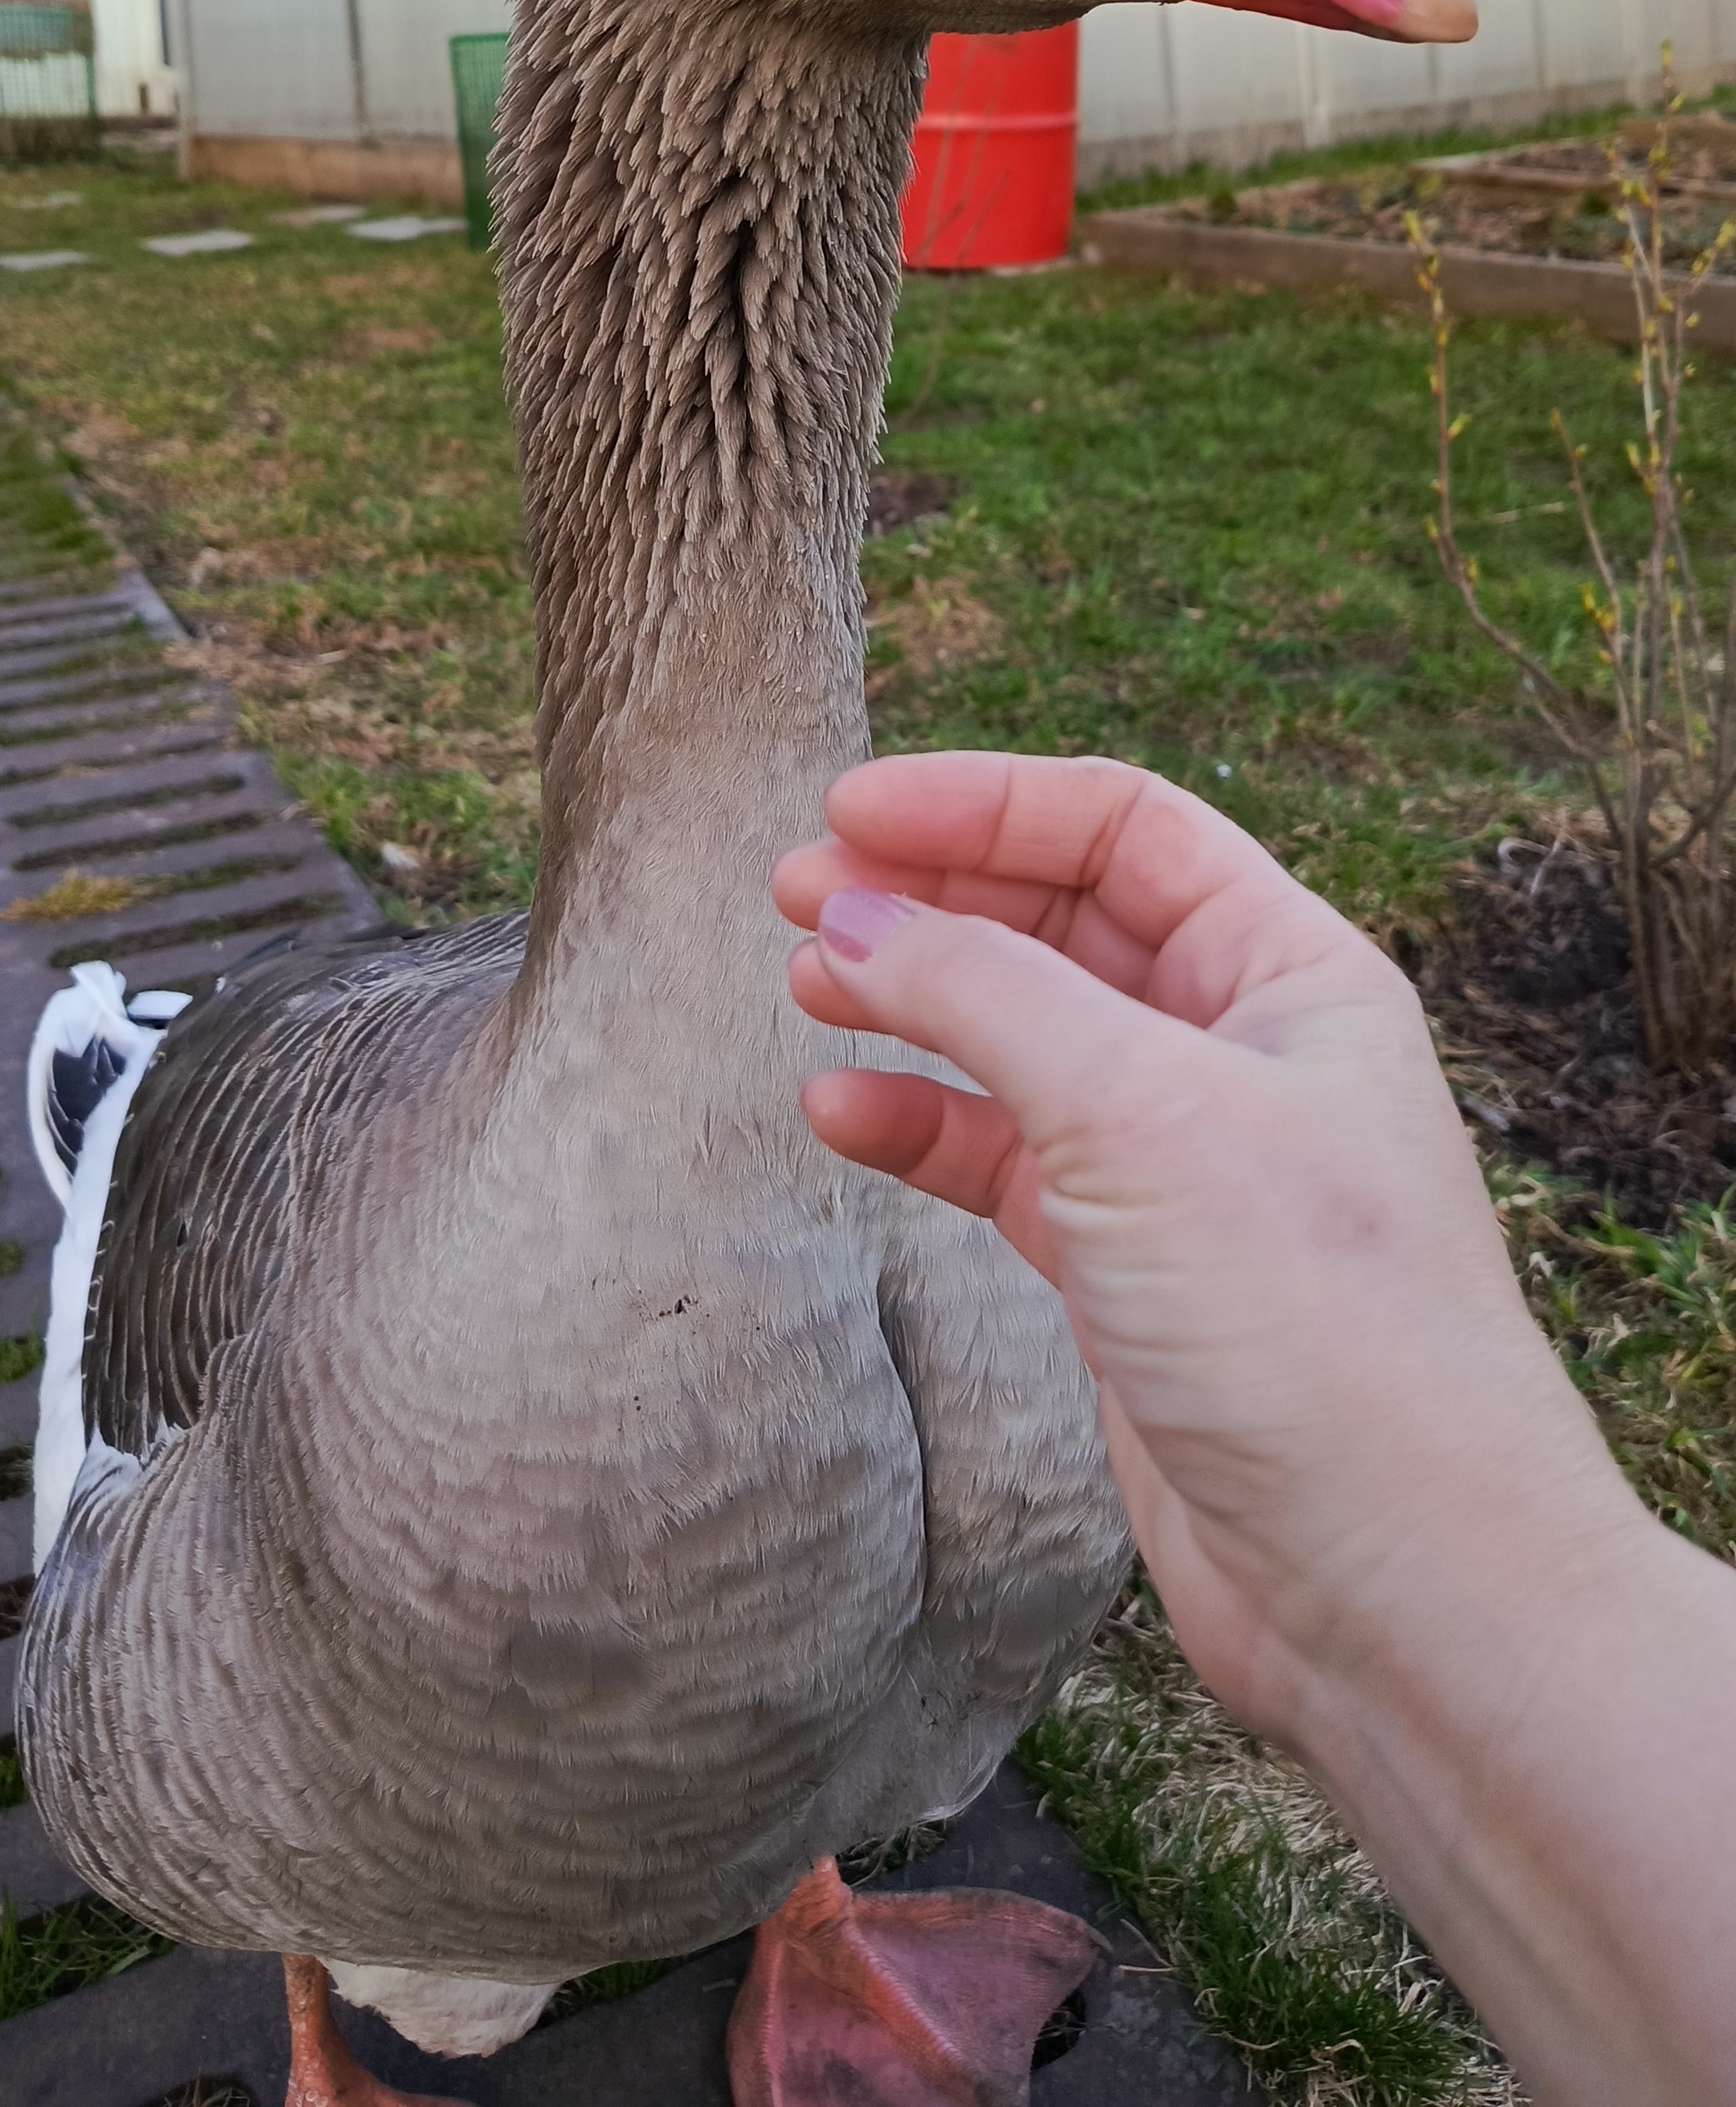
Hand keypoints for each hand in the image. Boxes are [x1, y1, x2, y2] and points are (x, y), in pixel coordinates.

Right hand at [774, 751, 1629, 1736]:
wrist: (1396, 1587)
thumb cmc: (1318, 1330)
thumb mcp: (1141, 1114)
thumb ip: (985, 996)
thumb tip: (850, 915)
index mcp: (1292, 975)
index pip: (1122, 829)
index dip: (982, 805)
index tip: (846, 809)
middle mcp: (1243, 1054)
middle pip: (1064, 923)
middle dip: (933, 899)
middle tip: (797, 895)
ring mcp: (1185, 1167)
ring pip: (1025, 1043)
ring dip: (915, 1007)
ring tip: (804, 989)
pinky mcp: (1132, 1276)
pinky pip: (1007, 1162)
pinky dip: (924, 1129)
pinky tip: (843, 1116)